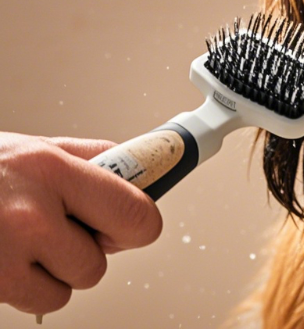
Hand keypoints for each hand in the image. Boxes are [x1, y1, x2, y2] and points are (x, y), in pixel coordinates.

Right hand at [0, 132, 161, 315]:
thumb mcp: (34, 148)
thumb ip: (89, 160)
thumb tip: (138, 170)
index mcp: (51, 170)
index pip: (136, 213)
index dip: (140, 225)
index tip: (136, 224)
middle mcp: (30, 215)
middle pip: (100, 263)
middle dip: (88, 251)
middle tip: (63, 230)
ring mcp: (3, 256)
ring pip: (69, 288)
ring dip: (54, 273)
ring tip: (23, 241)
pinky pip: (37, 303)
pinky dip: (26, 288)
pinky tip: (6, 258)